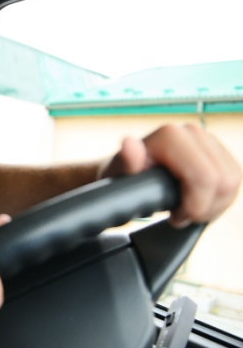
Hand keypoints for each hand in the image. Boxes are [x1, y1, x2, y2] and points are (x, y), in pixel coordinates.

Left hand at [100, 124, 240, 226]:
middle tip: (180, 216)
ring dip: (213, 206)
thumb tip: (129, 144)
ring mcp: (207, 140)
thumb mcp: (117, 175)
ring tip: (186, 210)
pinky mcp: (217, 151)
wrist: (127, 174)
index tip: (173, 216)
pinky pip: (234, 180)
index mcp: (171, 136)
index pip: (205, 179)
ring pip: (233, 182)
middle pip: (224, 181)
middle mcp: (192, 132)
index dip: (194, 206)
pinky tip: (197, 202)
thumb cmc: (121, 177)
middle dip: (204, 208)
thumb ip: (124, 162)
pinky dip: (219, 199)